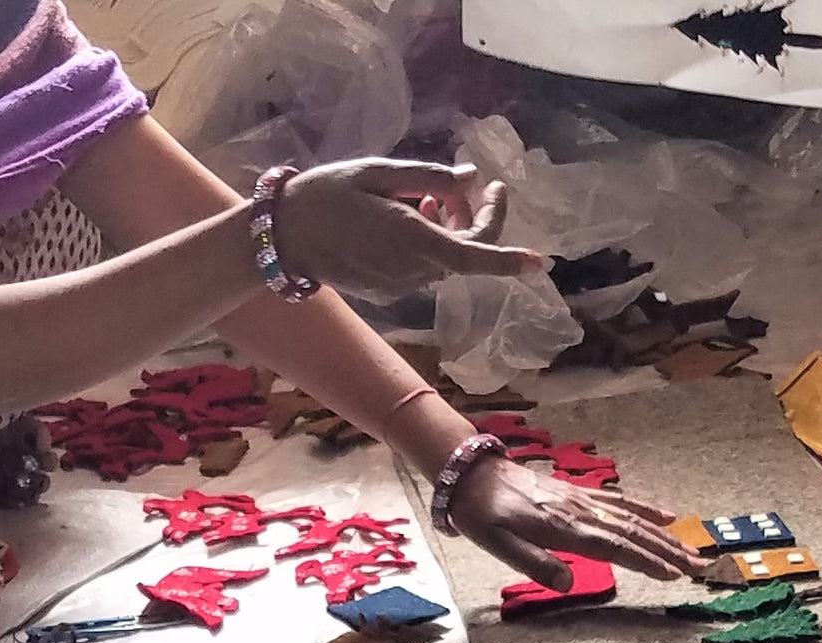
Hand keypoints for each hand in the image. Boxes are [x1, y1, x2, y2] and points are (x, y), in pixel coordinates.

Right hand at [278, 158, 544, 298]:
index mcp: (411, 240)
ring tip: (427, 196)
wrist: (282, 238)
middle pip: (465, 255)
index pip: (474, 257)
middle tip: (475, 185)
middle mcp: (410, 270)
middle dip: (479, 221)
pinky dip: (429, 242)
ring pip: (444, 261)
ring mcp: (398, 285)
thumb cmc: (326, 196)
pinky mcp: (386, 290)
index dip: (508, 260)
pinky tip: (409, 217)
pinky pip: (422, 268)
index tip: (539, 260)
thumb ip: (427, 178)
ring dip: (451, 228)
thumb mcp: (376, 173)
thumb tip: (469, 180)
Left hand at [448, 456, 703, 589]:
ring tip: (691, 547)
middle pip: (631, 532)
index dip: (646, 562)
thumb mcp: (498, 545)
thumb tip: (569, 582)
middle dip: (667, 550)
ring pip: (630, 518)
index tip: (674, 575)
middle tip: (699, 565)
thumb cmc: (481, 514)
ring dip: (663, 534)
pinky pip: (617, 501)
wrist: (471, 474)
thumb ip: (535, 563)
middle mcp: (578, 512)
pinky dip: (642, 509)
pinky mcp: (575, 493)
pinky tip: (663, 516)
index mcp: (562, 529)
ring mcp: (579, 500)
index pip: (614, 548)